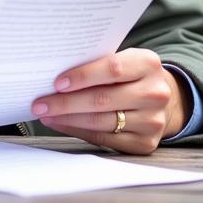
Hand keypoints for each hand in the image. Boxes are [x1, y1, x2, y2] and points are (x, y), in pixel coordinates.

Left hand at [30, 48, 191, 154]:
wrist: (162, 97)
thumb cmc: (130, 73)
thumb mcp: (123, 59)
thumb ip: (98, 63)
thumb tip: (55, 76)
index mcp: (148, 64)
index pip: (112, 69)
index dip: (82, 76)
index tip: (57, 83)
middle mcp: (155, 93)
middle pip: (102, 99)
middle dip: (65, 103)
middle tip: (39, 103)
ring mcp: (153, 121)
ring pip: (101, 122)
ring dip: (68, 119)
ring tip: (46, 114)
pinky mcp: (146, 143)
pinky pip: (105, 139)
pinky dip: (78, 131)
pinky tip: (61, 124)